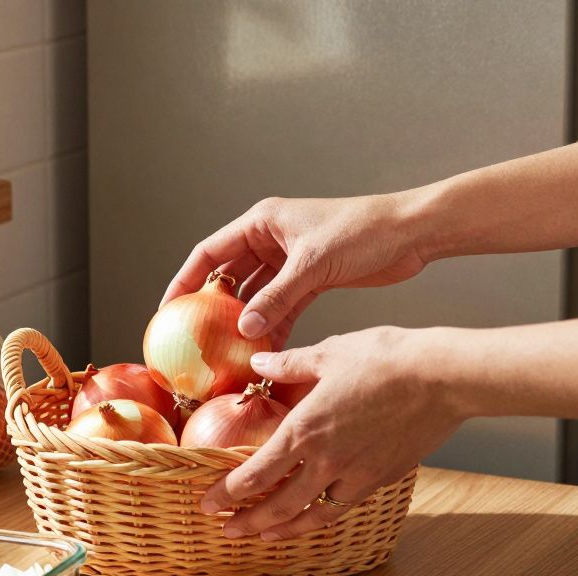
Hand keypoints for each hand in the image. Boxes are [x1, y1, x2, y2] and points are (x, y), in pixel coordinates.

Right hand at [160, 194, 430, 347]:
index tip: (168, 309)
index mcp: (262, 222)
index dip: (185, 279)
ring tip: (231, 351)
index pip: (210, 252)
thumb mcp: (313, 265)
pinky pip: (283, 306)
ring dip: (247, 322)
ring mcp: (290, 260)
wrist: (410, 232)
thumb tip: (246, 329)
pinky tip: (266, 350)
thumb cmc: (362, 232)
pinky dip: (274, 325)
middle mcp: (271, 239)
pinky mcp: (311, 278)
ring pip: (258, 295)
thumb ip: (277, 298)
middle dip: (215, 307)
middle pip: (231, 276)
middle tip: (197, 338)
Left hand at [199, 327, 464, 540]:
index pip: (255, 474)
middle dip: (247, 522)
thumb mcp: (329, 353)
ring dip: (282, 529)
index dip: (228, 493)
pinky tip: (312, 518)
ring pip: (311, 515)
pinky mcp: (381, 479)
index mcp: (303, 430)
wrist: (442, 378)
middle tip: (225, 530)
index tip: (209, 503)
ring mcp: (355, 475)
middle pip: (277, 506)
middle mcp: (325, 461)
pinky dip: (321, 518)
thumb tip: (260, 364)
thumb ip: (290, 365)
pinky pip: (343, 507)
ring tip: (263, 537)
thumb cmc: (386, 359)